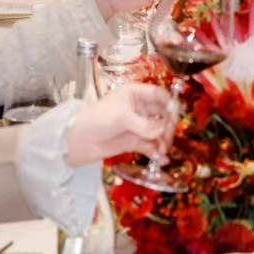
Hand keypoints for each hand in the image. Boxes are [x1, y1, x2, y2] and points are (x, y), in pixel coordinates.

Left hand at [62, 83, 177, 165]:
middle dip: (168, 125)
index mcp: (134, 94)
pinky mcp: (133, 142)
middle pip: (162, 114)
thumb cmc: (97, 119)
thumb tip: (163, 131)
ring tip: (163, 150)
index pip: (159, 94)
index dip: (169, 103)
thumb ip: (145, 124)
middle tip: (167, 136)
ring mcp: (136, 126)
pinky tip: (161, 159)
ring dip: (163, 141)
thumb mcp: (122, 117)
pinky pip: (150, 146)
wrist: (78, 141)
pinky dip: (156, 152)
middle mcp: (138, 109)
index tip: (175, 115)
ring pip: (158, 132)